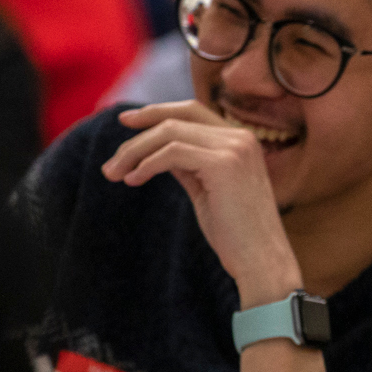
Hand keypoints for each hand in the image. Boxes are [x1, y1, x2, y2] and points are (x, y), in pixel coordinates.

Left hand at [104, 102, 300, 304]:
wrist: (261, 260)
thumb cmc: (236, 234)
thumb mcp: (208, 190)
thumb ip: (189, 166)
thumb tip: (157, 153)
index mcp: (241, 140)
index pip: (192, 111)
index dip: (157, 112)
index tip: (126, 123)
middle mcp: (241, 137)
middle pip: (177, 118)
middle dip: (138, 134)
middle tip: (110, 162)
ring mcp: (234, 148)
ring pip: (170, 133)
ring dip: (134, 152)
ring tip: (113, 174)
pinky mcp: (223, 164)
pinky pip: (171, 153)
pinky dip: (146, 164)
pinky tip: (132, 180)